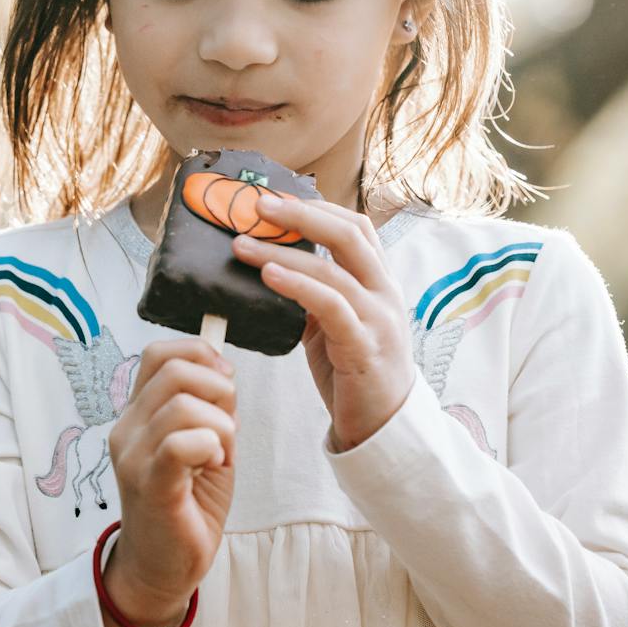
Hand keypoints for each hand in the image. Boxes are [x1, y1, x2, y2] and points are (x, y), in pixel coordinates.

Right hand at [104, 337, 236, 619]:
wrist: (161, 567)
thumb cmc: (186, 504)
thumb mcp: (202, 443)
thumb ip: (208, 408)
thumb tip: (225, 373)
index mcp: (138, 414)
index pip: (159, 354)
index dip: (200, 355)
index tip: (224, 382)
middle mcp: (127, 429)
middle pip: (175, 371)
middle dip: (218, 391)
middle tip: (226, 426)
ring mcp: (133, 456)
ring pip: (184, 406)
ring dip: (221, 426)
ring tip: (219, 454)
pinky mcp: (150, 485)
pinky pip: (180, 444)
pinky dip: (210, 446)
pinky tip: (213, 465)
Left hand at [230, 194, 414, 448]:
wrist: (384, 426)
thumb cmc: (355, 372)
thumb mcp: (334, 323)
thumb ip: (315, 293)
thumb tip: (272, 263)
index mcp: (379, 282)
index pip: (355, 227)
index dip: (317, 207)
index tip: (276, 200)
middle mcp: (385, 293)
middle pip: (349, 234)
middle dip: (300, 214)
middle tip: (258, 206)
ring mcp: (379, 319)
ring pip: (333, 269)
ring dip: (282, 252)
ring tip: (243, 245)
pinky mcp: (364, 347)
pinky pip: (330, 306)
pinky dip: (297, 285)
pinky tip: (268, 276)